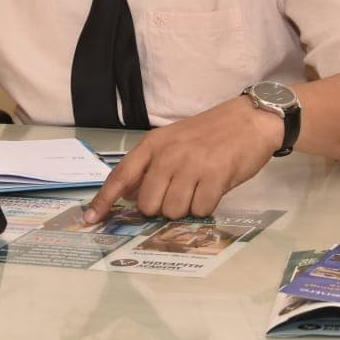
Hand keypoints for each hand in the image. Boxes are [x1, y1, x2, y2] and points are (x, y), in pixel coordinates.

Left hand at [82, 95, 282, 221]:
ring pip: (173, 211)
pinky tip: (214, 188)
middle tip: (179, 193)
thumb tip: (129, 196)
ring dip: (186, 209)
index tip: (90, 219)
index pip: (121, 176)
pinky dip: (206, 206)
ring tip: (198, 188)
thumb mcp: (173, 142)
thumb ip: (150, 167)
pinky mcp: (216, 175)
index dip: (104, 200)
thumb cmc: (209, 133)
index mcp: (153, 145)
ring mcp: (191, 164)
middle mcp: (168, 155)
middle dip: (162, 208)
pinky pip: (200, 210)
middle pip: (148, 204)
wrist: (249, 120)